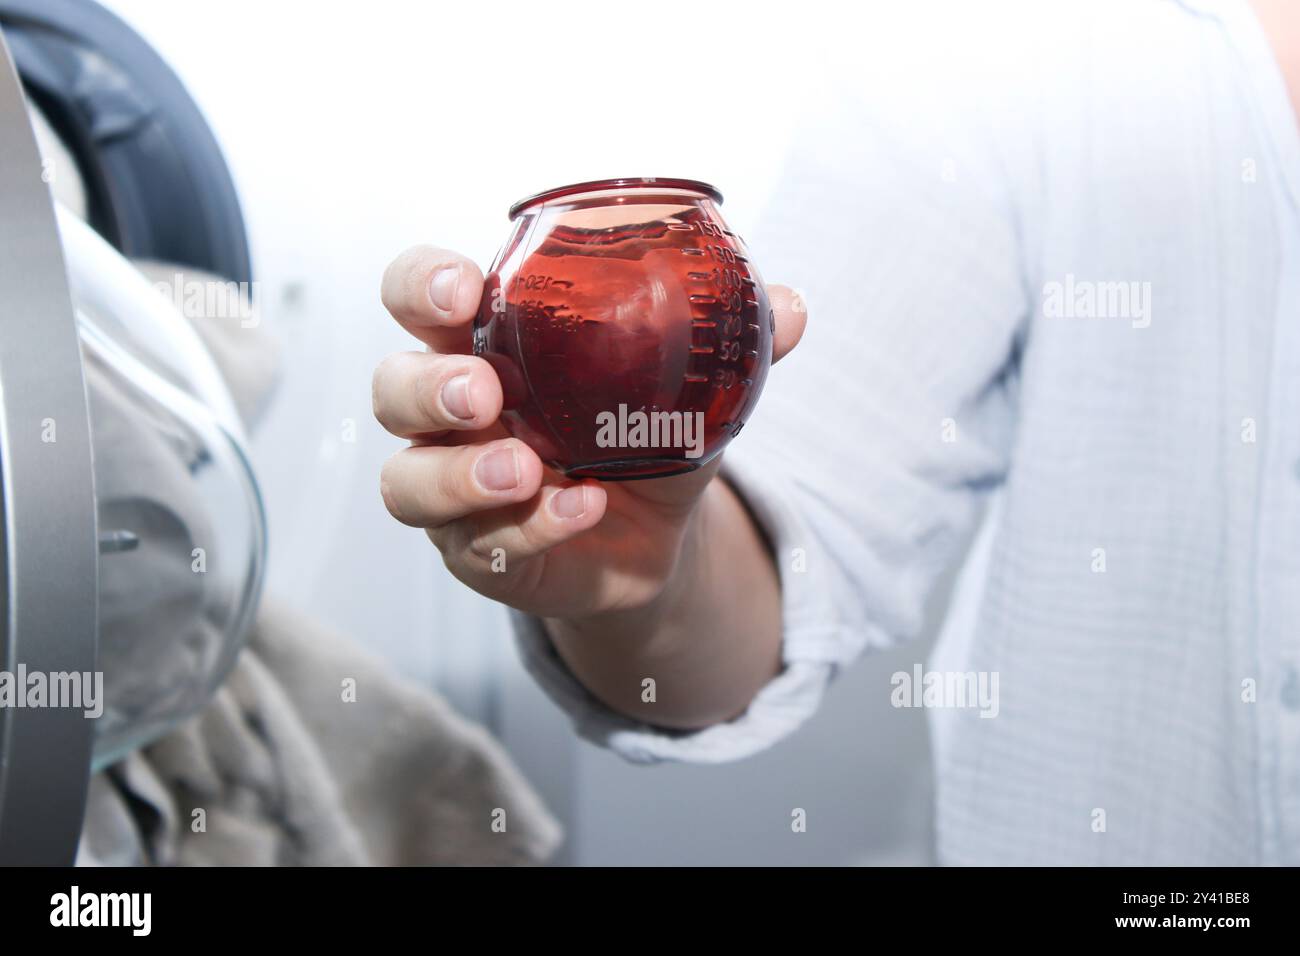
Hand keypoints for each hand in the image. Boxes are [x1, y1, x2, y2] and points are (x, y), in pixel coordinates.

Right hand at [373, 245, 806, 620]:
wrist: (657, 536)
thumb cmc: (645, 434)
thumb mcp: (687, 384)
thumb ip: (732, 342)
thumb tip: (790, 307)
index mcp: (489, 342)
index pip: (420, 295)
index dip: (422, 286)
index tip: (465, 289)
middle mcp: (453, 411)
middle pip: (392, 385)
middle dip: (427, 386)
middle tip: (485, 392)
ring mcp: (454, 484)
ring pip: (406, 479)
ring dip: (457, 474)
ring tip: (525, 471)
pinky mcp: (474, 550)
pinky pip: (476, 545)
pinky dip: (529, 528)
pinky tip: (583, 510)